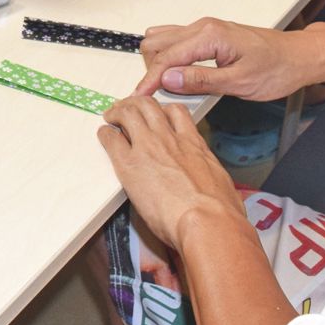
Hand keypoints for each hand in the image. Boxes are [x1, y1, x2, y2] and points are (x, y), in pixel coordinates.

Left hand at [98, 97, 249, 252]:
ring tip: (111, 116)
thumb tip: (212, 185)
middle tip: (128, 109)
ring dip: (118, 111)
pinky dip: (105, 135)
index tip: (156, 116)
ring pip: (129, 113)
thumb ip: (209, 175)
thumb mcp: (220, 183)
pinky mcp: (130, 165)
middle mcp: (170, 140)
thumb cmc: (220, 212)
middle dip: (136, 103)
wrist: (207, 222)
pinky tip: (104, 136)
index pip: (176, 113)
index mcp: (193, 144)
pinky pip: (111, 139)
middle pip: (149, 105)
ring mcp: (149, 148)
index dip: (162, 111)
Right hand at [133, 16, 319, 100]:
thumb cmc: (278, 68)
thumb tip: (169, 79)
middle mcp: (204, 27)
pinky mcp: (209, 35)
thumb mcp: (240, 83)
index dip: (150, 79)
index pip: (167, 57)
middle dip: (151, 69)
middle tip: (154, 94)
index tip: (140, 96)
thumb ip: (202, 80)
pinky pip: (176, 40)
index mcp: (210, 36)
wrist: (299, 57)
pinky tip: (176, 74)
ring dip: (158, 61)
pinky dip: (169, 56)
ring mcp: (205, 29)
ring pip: (163, 39)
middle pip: (157, 43)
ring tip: (163, 87)